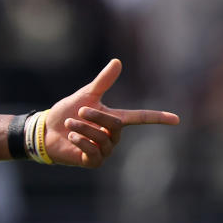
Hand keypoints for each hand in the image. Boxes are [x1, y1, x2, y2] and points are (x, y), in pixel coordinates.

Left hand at [45, 59, 179, 167]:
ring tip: (70, 124)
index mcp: (114, 120)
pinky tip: (71, 138)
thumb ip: (103, 82)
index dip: (158, 117)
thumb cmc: (66, 113)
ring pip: (102, 138)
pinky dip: (80, 142)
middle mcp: (113, 136)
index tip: (177, 119)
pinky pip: (94, 152)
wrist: (46, 131)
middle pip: (115, 125)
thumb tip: (117, 61)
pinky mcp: (93, 162)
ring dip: (82, 129)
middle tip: (79, 111)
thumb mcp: (85, 95)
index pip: (141, 117)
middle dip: (95, 116)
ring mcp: (104, 151)